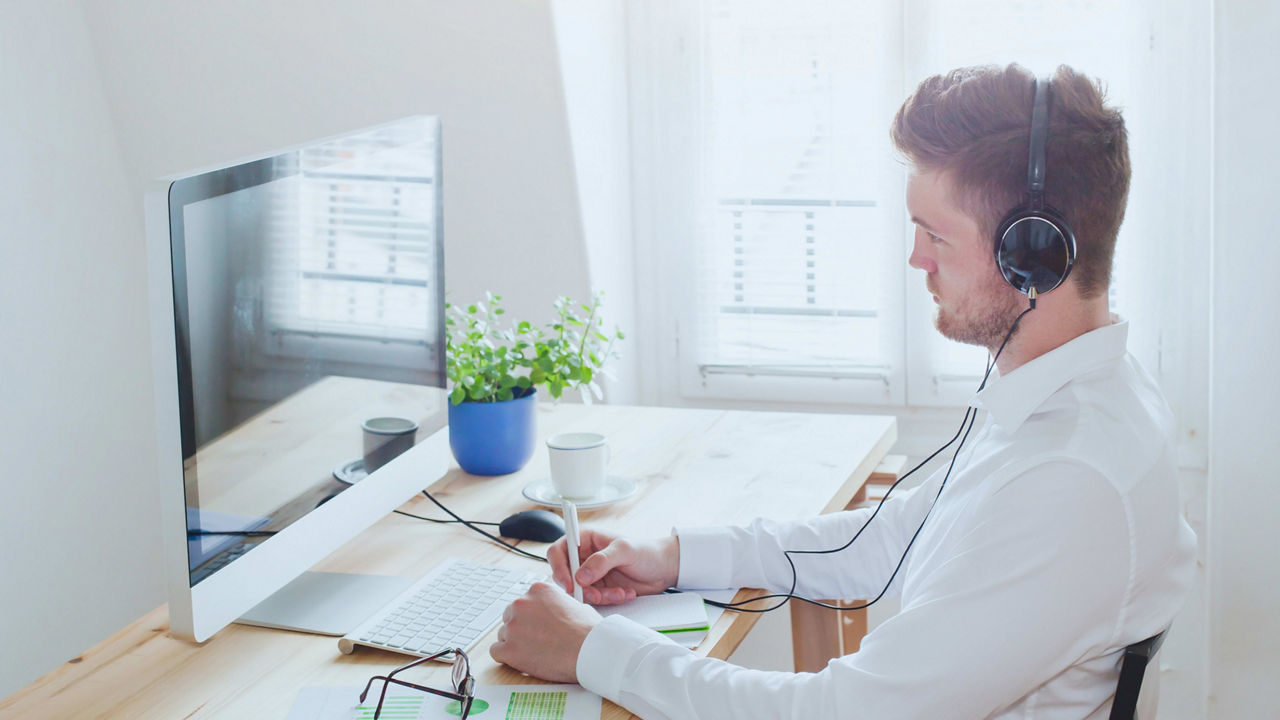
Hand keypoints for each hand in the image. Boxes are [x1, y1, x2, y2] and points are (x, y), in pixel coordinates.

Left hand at [489, 582, 601, 681]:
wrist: (589, 651)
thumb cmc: (587, 631)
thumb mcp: (573, 603)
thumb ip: (554, 603)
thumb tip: (549, 610)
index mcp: (537, 590)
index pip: (523, 602)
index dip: (531, 616)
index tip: (537, 625)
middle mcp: (521, 603)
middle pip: (510, 617)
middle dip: (521, 628)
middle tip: (537, 640)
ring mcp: (513, 626)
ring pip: (503, 634)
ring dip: (516, 643)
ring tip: (536, 651)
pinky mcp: (508, 649)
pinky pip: (496, 651)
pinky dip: (507, 657)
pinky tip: (522, 659)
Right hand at [548, 528, 679, 604]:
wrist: (664, 569)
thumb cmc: (646, 551)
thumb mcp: (624, 550)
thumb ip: (602, 561)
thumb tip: (580, 576)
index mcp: (585, 539)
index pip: (558, 551)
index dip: (559, 568)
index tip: (569, 584)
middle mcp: (584, 557)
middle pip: (565, 576)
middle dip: (580, 589)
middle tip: (596, 595)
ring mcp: (591, 575)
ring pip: (579, 592)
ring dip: (598, 596)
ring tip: (619, 592)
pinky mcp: (599, 589)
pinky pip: (594, 600)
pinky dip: (608, 600)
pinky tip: (624, 594)